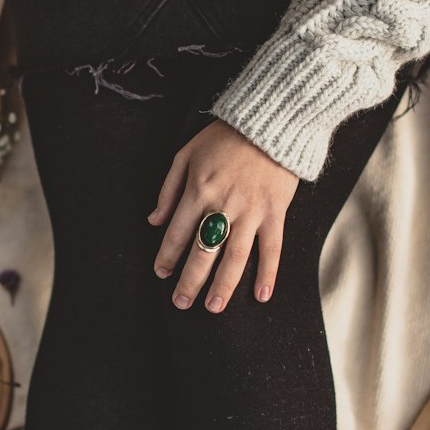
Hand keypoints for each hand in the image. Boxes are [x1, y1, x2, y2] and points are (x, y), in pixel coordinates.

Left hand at [147, 119, 299, 312]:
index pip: (176, 233)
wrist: (271, 122)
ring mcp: (251, 212)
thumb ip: (168, 190)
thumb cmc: (224, 137)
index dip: (167, 257)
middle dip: (190, 281)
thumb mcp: (185, 154)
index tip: (161, 274)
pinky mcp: (276, 213)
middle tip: (181, 303)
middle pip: (203, 252)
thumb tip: (153, 221)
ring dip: (223, 285)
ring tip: (213, 307)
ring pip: (235, 257)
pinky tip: (260, 296)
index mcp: (198, 191)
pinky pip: (272, 249)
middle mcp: (222, 205)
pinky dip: (267, 274)